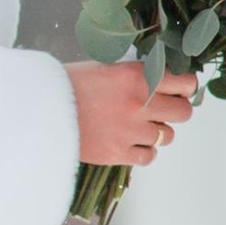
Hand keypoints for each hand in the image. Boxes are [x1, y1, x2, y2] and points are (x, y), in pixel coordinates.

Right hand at [68, 60, 198, 169]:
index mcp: (137, 76)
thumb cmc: (69, 85)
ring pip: (167, 136)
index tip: (180, 89)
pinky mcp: (118, 153)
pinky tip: (130, 141)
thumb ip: (136, 74)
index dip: (186, 87)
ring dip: (157, 131)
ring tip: (138, 125)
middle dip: (176, 110)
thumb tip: (162, 81)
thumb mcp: (105, 67)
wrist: (39, 111)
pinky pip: (149, 156)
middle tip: (162, 109)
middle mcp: (139, 104)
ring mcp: (130, 131)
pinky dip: (143, 150)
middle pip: (184, 113)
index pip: (186, 83)